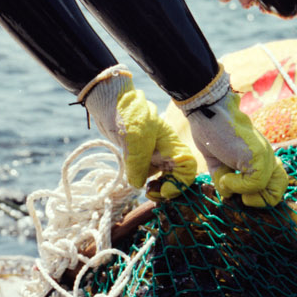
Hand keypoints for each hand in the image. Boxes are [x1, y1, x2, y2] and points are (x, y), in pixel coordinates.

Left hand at [81, 69, 196, 196]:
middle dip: (167, 188)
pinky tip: (133, 180)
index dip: (180, 183)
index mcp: (171, 144)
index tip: (164, 191)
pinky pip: (146, 171)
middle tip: (152, 194)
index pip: (187, 167)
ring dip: (155, 186)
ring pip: (161, 175)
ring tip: (145, 190)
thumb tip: (138, 186)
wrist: (110, 102)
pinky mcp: (140, 154)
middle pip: (176, 175)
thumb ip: (138, 168)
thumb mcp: (135, 144)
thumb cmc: (128, 117)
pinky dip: (142, 179)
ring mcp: (153, 152)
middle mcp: (165, 150)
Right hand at [177, 72, 287, 207]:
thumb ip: (226, 181)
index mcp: (262, 158)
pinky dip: (235, 185)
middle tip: (235, 191)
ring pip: (269, 192)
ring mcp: (266, 157)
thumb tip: (229, 195)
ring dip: (248, 194)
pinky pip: (254, 185)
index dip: (256, 196)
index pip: (273, 186)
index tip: (234, 190)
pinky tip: (223, 174)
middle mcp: (268, 157)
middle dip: (256, 200)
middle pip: (277, 192)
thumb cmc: (211, 134)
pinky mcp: (258, 157)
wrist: (208, 112)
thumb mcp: (219, 164)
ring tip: (230, 183)